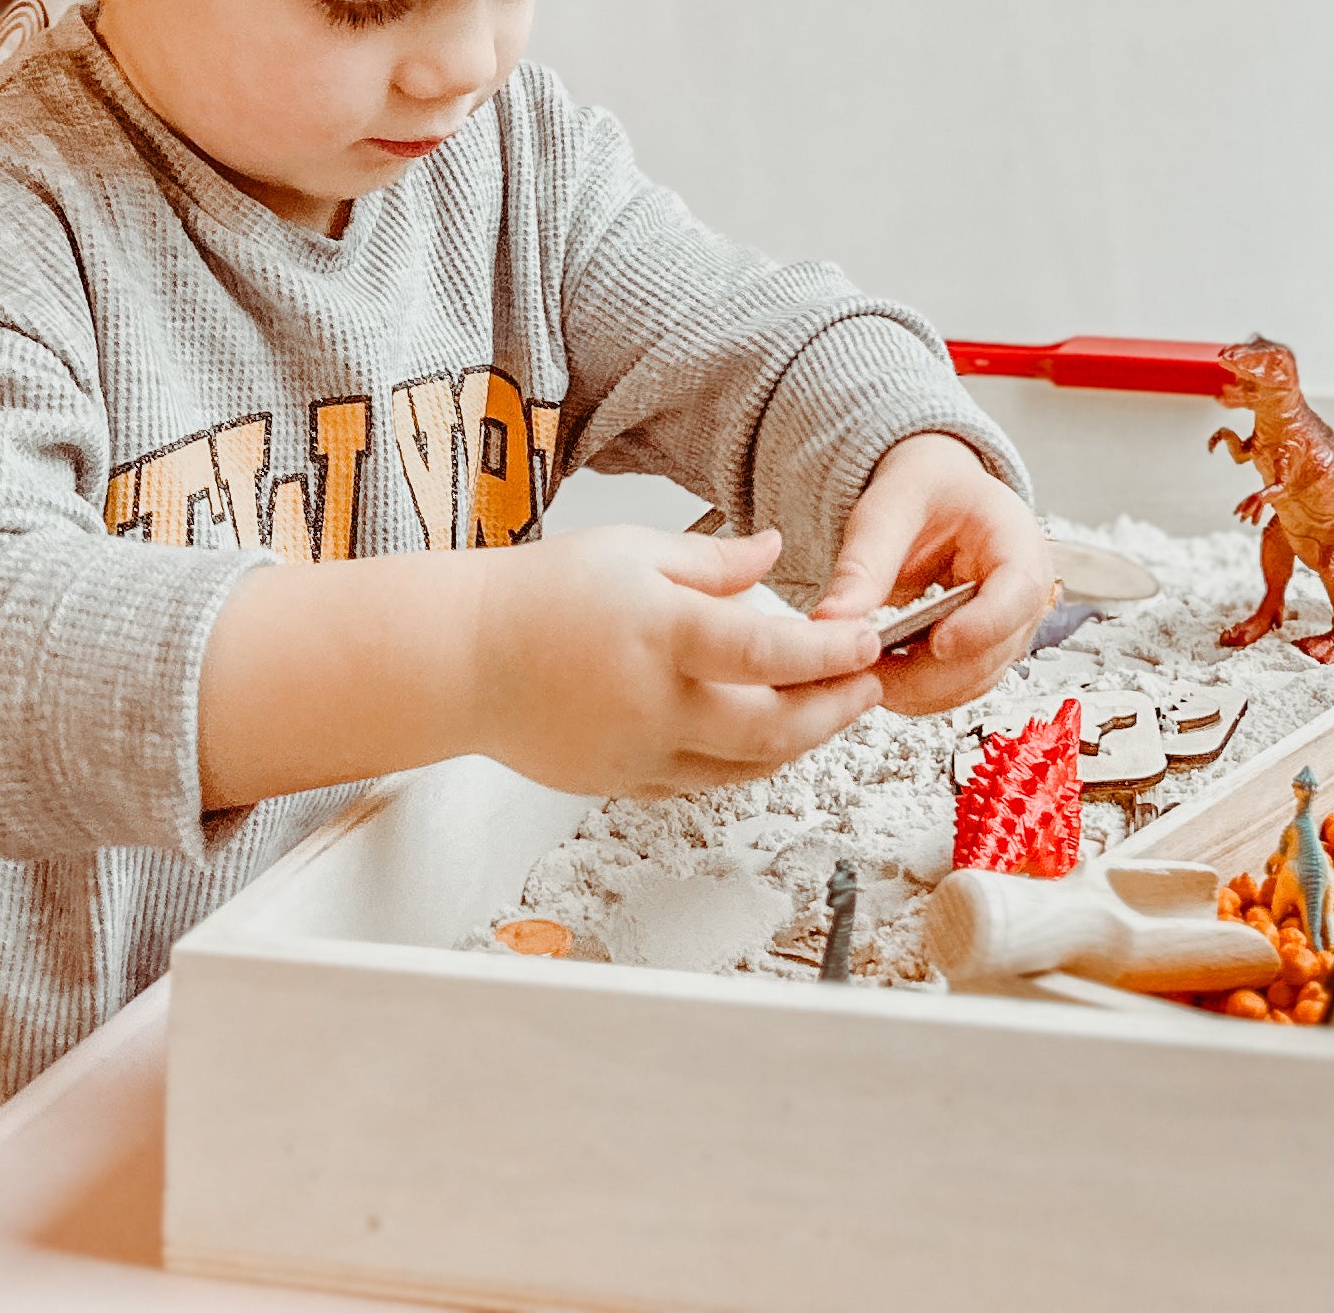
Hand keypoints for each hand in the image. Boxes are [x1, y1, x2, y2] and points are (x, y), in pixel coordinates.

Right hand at [468, 523, 882, 794]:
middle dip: (835, 712)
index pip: (767, 650)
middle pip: (771, 729)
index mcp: (662, 633)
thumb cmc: (541, 596)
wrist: (464, 659)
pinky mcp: (623, 784)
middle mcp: (655, 703)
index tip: (870, 640)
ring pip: (745, 767)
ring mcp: (639, 753)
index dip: (829, 651)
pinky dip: (745, 762)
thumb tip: (775, 555)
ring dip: (799, 743)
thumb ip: (715, 562)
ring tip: (830, 710)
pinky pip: (702, 782)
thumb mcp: (633, 550)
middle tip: (870, 687)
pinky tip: (766, 735)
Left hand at [816, 433, 1049, 721]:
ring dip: (920, 689)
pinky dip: (918, 691)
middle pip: (994, 651)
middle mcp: (1024, 593)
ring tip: (863, 674)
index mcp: (1016, 540)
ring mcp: (1008, 630)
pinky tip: (879, 676)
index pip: (1019, 592)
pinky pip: (957, 688)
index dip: (983, 625)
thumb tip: (831, 620)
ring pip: (975, 681)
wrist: (935, 495)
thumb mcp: (889, 509)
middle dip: (931, 671)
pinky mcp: (983, 654)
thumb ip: (864, 563)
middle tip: (869, 670)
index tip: (936, 643)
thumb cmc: (924, 490)